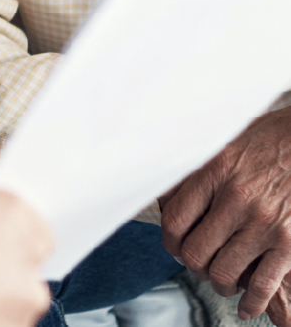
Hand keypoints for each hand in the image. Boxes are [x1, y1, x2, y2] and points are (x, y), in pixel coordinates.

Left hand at [161, 107, 290, 319]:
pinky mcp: (289, 243)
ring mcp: (265, 224)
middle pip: (196, 250)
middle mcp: (237, 198)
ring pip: (225, 272)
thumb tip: (168, 187)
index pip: (176, 218)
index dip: (169, 240)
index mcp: (216, 170)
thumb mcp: (226, 139)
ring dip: (219, 283)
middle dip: (192, 264)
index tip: (173, 244)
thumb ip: (199, 164)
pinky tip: (247, 307)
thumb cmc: (271, 139)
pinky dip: (252, 303)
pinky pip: (263, 284)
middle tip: (197, 263)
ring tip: (221, 280)